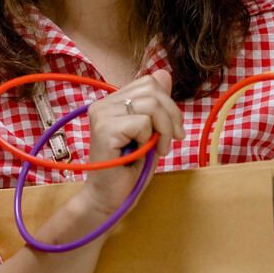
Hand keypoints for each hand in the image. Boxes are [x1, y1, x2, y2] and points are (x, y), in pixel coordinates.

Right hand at [79, 70, 183, 215]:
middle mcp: (102, 104)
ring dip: (164, 130)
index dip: (168, 104)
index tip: (172, 130)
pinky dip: (149, 139)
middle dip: (171, 117)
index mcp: (111, 102)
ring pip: (150, 105)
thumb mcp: (151, 132)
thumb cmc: (130, 169)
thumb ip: (156, 104)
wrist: (110, 199)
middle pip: (152, 90)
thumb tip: (164, 73)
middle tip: (171, 141)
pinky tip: (141, 152)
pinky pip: (142, 122)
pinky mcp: (104, 130)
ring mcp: (100, 115)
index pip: (148, 82)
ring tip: (158, 149)